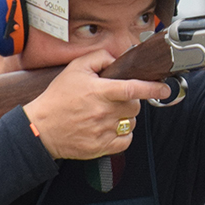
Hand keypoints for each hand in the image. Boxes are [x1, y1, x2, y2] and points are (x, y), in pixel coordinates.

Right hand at [23, 50, 169, 160]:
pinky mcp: (102, 147)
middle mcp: (103, 112)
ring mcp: (103, 131)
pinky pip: (126, 141)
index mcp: (99, 91)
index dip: (152, 88)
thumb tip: (118, 60)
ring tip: (108, 115)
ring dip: (126, 118)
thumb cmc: (57, 98)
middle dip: (131, 102)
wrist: (41, 128)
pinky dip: (123, 135)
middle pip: (135, 107)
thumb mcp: (74, 69)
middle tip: (116, 100)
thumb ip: (99, 58)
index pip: (133, 89)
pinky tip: (110, 128)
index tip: (164, 88)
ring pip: (131, 123)